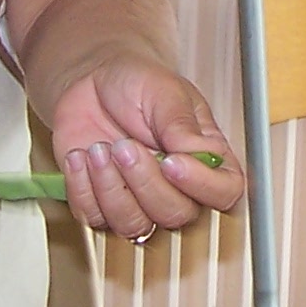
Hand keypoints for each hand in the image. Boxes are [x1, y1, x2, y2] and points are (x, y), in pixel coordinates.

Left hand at [52, 56, 244, 240]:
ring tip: (99, 149)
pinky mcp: (102, 205)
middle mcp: (176, 185)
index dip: (201, 186)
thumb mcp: (165, 91)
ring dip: (111, 187)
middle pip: (176, 215)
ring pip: (135, 226)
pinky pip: (95, 218)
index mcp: (205, 156)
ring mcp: (138, 199)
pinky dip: (82, 188)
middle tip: (125, 145)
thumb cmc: (135, 83)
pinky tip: (81, 157)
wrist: (91, 81)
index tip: (172, 161)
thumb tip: (199, 154)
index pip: (224, 192)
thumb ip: (182, 125)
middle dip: (145, 181)